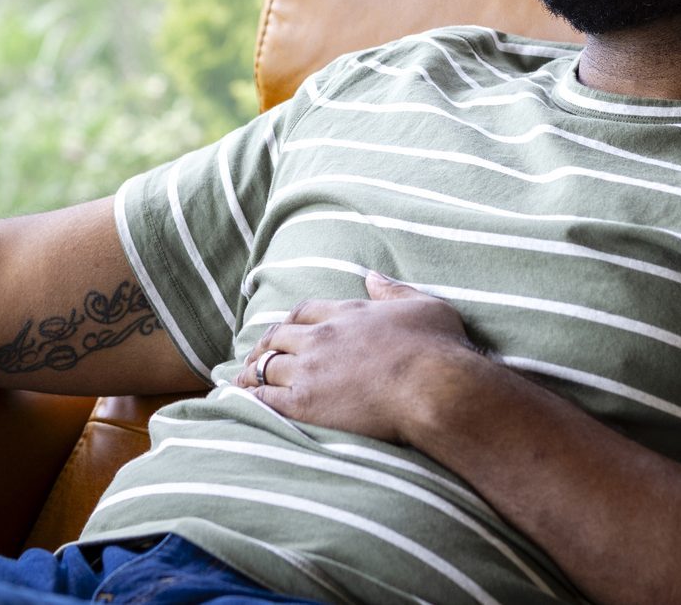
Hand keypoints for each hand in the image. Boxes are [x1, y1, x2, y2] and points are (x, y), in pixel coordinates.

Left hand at [234, 271, 485, 443]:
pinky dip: (252, 396)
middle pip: (280, 336)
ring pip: (267, 366)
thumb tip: (373, 276)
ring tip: (243, 379)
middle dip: (265, 345)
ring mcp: (310, 370)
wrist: (433, 387)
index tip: (286, 329)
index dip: (292, 320)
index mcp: (348, 312)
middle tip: (256, 355)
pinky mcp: (305, 404)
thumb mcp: (424, 305)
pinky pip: (266, 397)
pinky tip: (244, 400)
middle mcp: (322, 337)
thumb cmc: (437, 348)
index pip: (306, 310)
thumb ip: (394, 291)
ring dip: (252, 371)